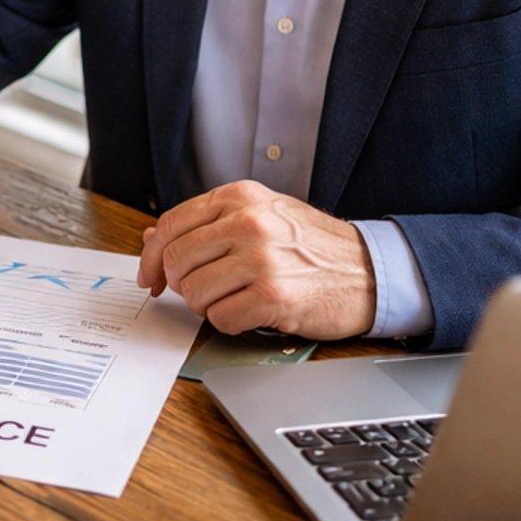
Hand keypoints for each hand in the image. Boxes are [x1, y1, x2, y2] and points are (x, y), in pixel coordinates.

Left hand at [137, 181, 375, 340]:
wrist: (369, 270)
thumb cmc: (312, 246)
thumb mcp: (261, 216)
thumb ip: (208, 225)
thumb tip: (152, 239)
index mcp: (240, 197)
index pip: (171, 225)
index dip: (151, 257)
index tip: (150, 278)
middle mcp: (247, 223)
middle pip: (176, 262)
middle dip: (181, 285)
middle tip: (201, 293)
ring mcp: (260, 258)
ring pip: (194, 293)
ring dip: (207, 306)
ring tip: (235, 299)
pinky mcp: (273, 295)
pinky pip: (221, 318)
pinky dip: (229, 323)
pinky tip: (250, 313)